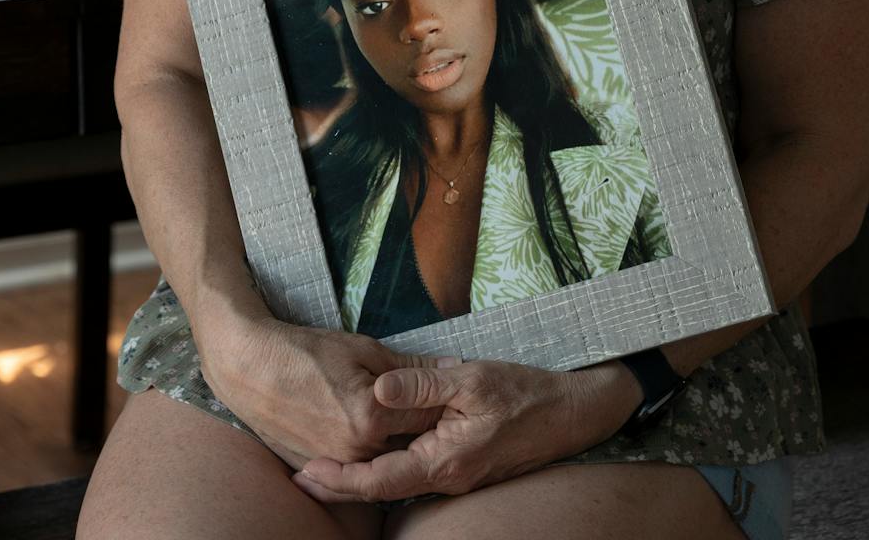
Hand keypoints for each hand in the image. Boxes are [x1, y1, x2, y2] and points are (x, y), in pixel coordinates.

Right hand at [195, 312, 448, 469]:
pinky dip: (363, 449)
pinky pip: (352, 463)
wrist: (249, 367)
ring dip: (393, 439)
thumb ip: (411, 366)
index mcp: (371, 419)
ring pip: (380, 457)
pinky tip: (362, 426)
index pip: (426, 417)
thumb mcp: (364, 349)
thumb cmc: (305, 352)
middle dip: (420, 424)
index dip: (440, 402)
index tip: (448, 391)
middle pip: (406, 443)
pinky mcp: (315, 466)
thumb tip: (453, 367)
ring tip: (391, 412)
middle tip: (423, 402)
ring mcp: (333, 462)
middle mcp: (354, 450)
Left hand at [289, 357, 642, 503]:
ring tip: (320, 464)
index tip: (304, 471)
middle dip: (338, 484)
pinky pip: (414, 473)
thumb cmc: (525, 393)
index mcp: (444, 462)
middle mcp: (445, 478)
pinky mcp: (460, 467)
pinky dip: (384, 467)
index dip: (338, 481)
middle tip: (297, 473)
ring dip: (358, 476)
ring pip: (396, 483)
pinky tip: (367, 452)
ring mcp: (454, 477)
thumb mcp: (470, 379)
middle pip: (381, 489)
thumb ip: (421, 386)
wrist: (571, 412)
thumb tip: (375, 393)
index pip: (379, 482)